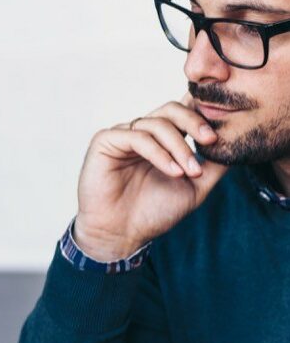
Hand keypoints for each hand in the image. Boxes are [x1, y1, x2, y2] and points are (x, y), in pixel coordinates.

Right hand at [74, 96, 227, 260]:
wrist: (120, 234)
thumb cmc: (152, 212)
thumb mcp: (195, 188)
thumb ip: (214, 166)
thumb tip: (236, 145)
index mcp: (161, 140)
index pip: (182, 112)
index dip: (201, 113)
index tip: (219, 133)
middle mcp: (141, 133)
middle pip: (171, 108)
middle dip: (194, 122)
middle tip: (210, 140)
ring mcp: (122, 135)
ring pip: (156, 123)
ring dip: (179, 146)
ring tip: (189, 171)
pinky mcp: (105, 141)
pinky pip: (137, 136)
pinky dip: (159, 153)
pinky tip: (172, 171)